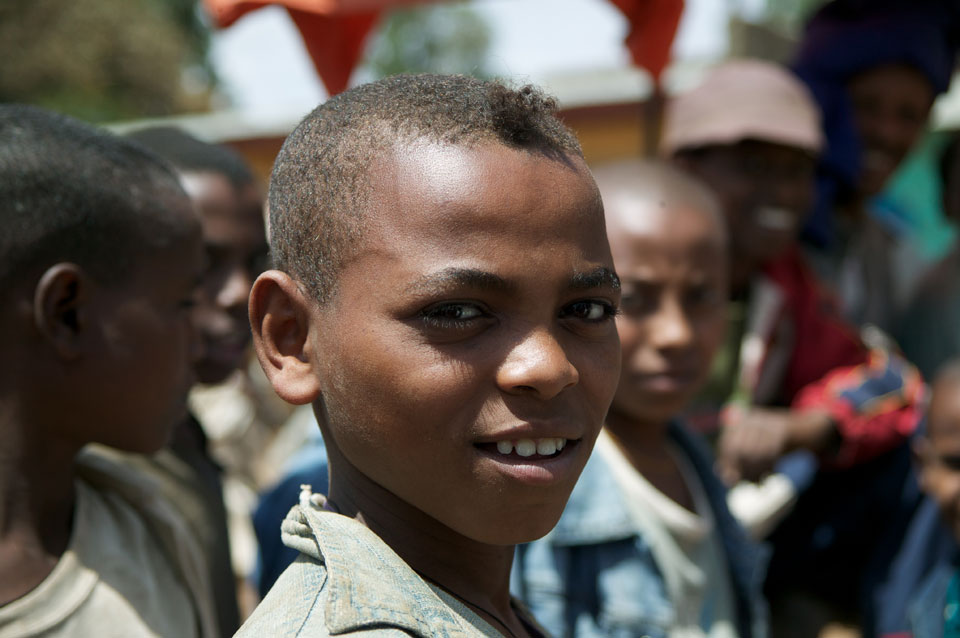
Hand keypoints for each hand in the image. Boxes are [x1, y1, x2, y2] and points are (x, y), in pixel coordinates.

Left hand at [717, 407, 833, 484]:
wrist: (809, 429)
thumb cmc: (778, 442)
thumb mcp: (758, 449)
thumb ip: (740, 461)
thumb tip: (725, 477)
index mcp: (742, 420)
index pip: (726, 444)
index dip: (727, 464)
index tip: (731, 480)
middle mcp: (751, 419)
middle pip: (738, 450)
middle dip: (742, 471)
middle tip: (750, 484)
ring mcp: (766, 423)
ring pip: (752, 454)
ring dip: (755, 474)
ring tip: (759, 483)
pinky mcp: (781, 430)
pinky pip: (769, 455)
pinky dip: (768, 469)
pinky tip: (771, 475)